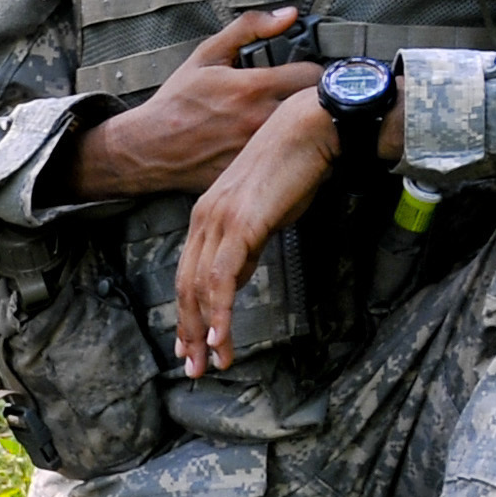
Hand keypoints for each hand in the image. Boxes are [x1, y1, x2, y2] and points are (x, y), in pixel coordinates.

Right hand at [68, 9, 322, 198]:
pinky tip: (270, 147)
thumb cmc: (176, 102)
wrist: (150, 147)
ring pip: (305, 135)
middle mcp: (260, 119)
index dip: (311, 70)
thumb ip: (248, 29)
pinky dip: (284, 152)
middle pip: (316, 107)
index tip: (301, 74)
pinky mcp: (255, 171)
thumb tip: (287, 15)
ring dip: (299, 126)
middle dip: (310, 98)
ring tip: (284, 121)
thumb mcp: (206, 55)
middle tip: (295, 97)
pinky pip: (287, 160)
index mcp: (253, 87)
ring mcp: (259, 149)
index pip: (313, 74)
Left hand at [174, 91, 336, 373]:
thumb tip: (238, 276)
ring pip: (199, 288)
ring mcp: (219, 221)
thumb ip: (246, 244)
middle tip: (193, 367)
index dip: (187, 312)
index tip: (191, 343)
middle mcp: (204, 219)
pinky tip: (220, 337)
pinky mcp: (239, 225)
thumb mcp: (264, 214)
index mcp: (207, 216)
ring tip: (210, 362)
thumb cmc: (294, 168)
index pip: (188, 272)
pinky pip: (221, 279)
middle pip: (185, 285)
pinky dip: (219, 313)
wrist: (310, 129)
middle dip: (188, 330)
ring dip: (204, 331)